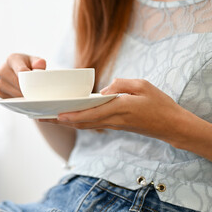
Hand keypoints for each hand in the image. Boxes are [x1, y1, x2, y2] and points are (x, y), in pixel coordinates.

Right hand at [0, 53, 45, 98]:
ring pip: (14, 93)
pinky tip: (23, 96)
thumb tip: (40, 65)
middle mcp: (2, 70)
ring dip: (24, 96)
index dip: (29, 79)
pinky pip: (10, 100)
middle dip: (28, 89)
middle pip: (17, 83)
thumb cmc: (29, 66)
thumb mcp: (35, 61)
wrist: (20, 72)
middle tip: (37, 92)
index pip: (21, 70)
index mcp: (12, 59)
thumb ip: (39, 62)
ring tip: (31, 94)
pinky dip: (18, 100)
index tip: (36, 84)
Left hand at [40, 78, 189, 143]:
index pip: (91, 114)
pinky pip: (91, 124)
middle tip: (41, 118)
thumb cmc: (159, 104)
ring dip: (65, 122)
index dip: (72, 115)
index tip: (56, 115)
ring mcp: (113, 125)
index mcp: (119, 109)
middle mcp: (112, 120)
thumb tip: (103, 90)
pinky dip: (77, 122)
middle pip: (81, 122)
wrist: (171, 125)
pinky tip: (68, 118)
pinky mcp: (115, 126)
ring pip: (84, 125)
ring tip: (48, 118)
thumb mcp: (143, 86)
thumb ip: (121, 85)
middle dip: (60, 121)